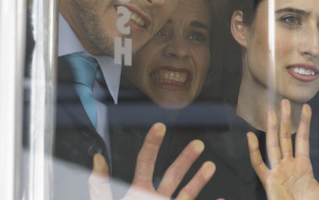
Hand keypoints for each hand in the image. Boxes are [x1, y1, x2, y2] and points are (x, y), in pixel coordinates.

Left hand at [88, 123, 214, 199]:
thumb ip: (100, 185)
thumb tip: (97, 159)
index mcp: (138, 191)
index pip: (146, 161)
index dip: (153, 143)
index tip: (159, 127)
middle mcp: (156, 198)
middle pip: (173, 173)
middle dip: (185, 158)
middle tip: (197, 143)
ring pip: (188, 192)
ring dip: (199, 179)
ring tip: (210, 165)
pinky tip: (221, 199)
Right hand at [247, 100, 318, 199]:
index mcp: (303, 165)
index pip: (303, 139)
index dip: (304, 124)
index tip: (306, 108)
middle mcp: (289, 164)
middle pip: (286, 137)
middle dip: (286, 120)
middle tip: (285, 102)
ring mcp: (278, 171)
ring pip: (273, 145)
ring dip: (272, 129)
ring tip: (271, 111)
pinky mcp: (268, 181)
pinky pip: (258, 164)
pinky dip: (253, 151)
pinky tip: (250, 137)